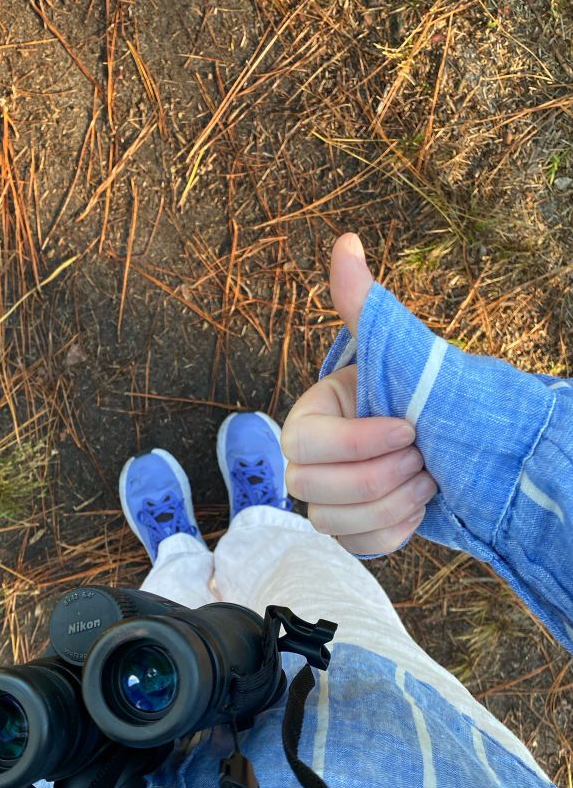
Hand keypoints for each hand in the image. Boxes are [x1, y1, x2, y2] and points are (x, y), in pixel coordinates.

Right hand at [281, 233, 437, 555]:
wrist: (482, 447)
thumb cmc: (443, 397)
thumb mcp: (405, 354)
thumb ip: (365, 306)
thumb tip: (345, 242)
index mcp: (315, 411)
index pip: (304, 442)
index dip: (356, 443)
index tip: (410, 428)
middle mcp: (314, 456)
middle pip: (311, 487)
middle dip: (379, 476)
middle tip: (425, 457)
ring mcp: (330, 496)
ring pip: (330, 522)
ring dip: (391, 504)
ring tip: (429, 479)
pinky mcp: (351, 530)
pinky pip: (354, 545)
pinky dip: (393, 531)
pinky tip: (420, 507)